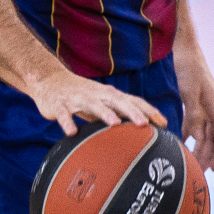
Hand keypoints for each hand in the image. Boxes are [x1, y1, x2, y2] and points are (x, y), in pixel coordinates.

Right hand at [23, 69, 166, 137]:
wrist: (49, 80)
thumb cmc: (83, 95)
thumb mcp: (104, 103)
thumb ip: (120, 113)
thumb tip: (144, 129)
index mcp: (110, 95)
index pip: (134, 101)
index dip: (149, 111)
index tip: (164, 123)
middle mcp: (97, 95)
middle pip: (118, 102)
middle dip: (132, 112)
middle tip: (144, 124)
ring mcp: (78, 98)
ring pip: (93, 105)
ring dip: (104, 113)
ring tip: (115, 124)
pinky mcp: (59, 105)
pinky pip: (64, 114)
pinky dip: (68, 122)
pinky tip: (72, 132)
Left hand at [177, 53, 213, 172]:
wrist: (184, 47)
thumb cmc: (188, 67)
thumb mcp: (189, 91)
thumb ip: (194, 115)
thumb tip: (198, 137)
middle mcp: (213, 107)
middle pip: (213, 137)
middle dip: (208, 155)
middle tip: (199, 171)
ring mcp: (204, 104)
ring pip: (204, 131)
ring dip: (200, 146)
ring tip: (193, 161)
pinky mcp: (194, 100)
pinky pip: (194, 122)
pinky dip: (190, 134)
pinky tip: (182, 141)